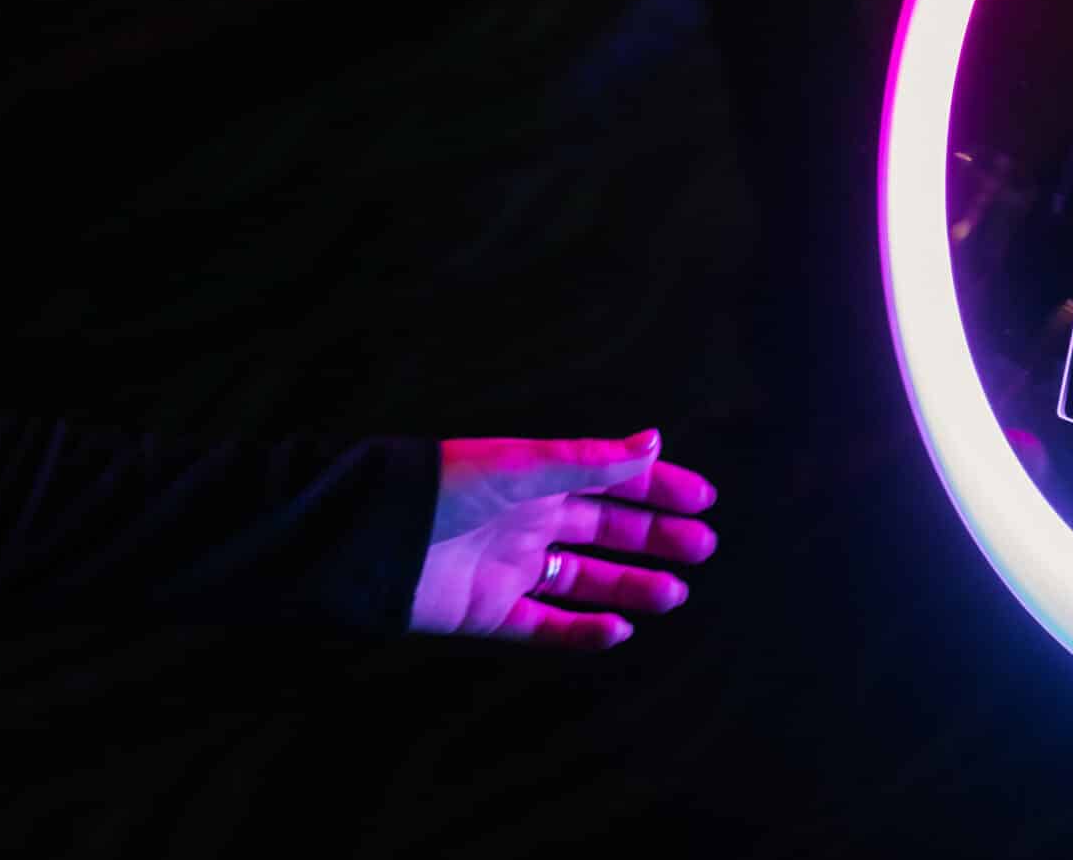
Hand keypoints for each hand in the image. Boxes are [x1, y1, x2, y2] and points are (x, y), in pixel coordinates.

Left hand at [412, 429, 718, 648]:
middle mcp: (529, 520)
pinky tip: (618, 631)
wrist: (370, 539)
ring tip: (674, 594)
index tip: (703, 500)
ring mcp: (510, 567)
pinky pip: (544, 625)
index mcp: (539, 479)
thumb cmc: (442, 487)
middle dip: (656, 537)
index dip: (659, 489)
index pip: (612, 481)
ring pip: (583, 578)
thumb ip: (592, 461)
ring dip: (630, 585)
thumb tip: (655, 442)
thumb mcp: (523, 466)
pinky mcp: (488, 610)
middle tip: (702, 548)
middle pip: (606, 529)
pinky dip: (582, 631)